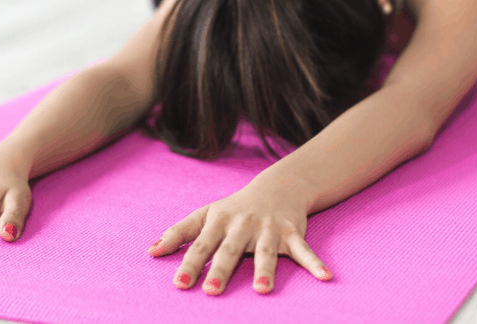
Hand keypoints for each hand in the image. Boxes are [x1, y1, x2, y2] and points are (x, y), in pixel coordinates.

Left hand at [147, 176, 331, 294]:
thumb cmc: (235, 207)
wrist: (278, 186)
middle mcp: (242, 225)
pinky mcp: (292, 233)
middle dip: (221, 269)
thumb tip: (150, 251)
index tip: (179, 283)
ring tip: (263, 290)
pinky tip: (326, 277)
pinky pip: (304, 250)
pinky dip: (315, 264)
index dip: (189, 264)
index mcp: (219, 222)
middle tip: (211, 290)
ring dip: (266, 270)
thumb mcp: (205, 215)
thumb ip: (179, 233)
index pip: (200, 245)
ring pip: (266, 252)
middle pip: (230, 250)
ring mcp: (269, 229)